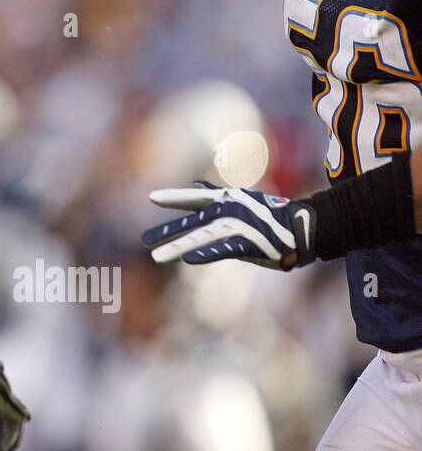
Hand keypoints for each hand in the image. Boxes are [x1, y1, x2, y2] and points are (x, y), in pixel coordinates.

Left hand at [143, 182, 316, 270]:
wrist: (306, 225)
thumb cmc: (273, 216)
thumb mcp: (244, 202)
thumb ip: (220, 200)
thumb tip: (200, 190)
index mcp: (226, 199)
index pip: (193, 197)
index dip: (173, 197)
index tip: (151, 197)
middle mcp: (228, 210)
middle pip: (191, 222)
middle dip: (167, 231)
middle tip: (144, 239)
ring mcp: (237, 226)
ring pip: (200, 237)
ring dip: (177, 247)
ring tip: (155, 256)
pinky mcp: (248, 243)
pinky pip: (223, 250)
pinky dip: (206, 255)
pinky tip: (188, 260)